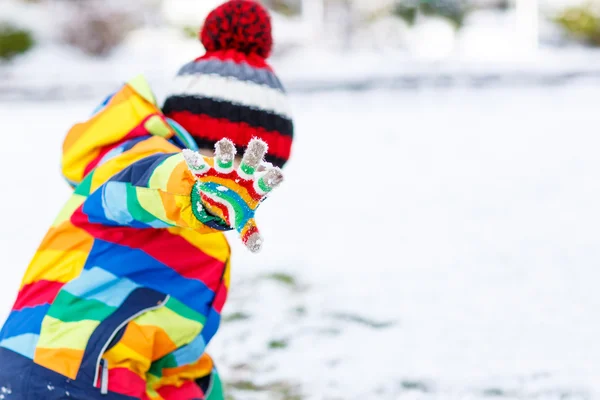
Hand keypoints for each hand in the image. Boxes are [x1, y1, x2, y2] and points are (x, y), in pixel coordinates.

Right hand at [182, 138, 283, 252]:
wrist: (220, 197)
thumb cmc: (238, 208)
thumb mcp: (244, 222)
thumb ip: (250, 234)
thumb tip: (256, 248)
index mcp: (255, 188)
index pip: (267, 181)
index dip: (272, 177)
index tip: (278, 174)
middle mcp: (242, 175)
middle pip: (250, 163)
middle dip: (254, 154)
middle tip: (259, 143)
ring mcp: (225, 171)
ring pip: (226, 158)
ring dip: (225, 151)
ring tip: (224, 143)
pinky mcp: (207, 172)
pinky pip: (200, 166)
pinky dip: (194, 161)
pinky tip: (188, 155)